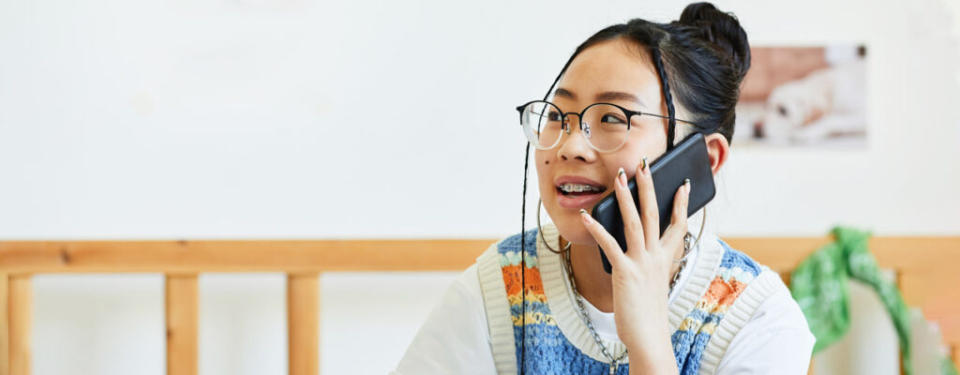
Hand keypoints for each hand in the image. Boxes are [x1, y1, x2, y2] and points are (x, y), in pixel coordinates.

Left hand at [578, 158, 688, 371]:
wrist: (649, 337)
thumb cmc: (648, 313)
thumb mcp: (654, 283)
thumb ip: (648, 263)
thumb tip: (638, 247)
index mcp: (665, 259)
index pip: (678, 225)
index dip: (682, 204)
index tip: (685, 184)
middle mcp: (656, 257)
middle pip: (654, 214)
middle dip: (649, 188)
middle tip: (644, 165)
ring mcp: (642, 263)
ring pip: (634, 222)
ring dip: (626, 198)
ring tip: (619, 178)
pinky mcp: (625, 272)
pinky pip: (610, 245)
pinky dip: (597, 229)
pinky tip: (586, 216)